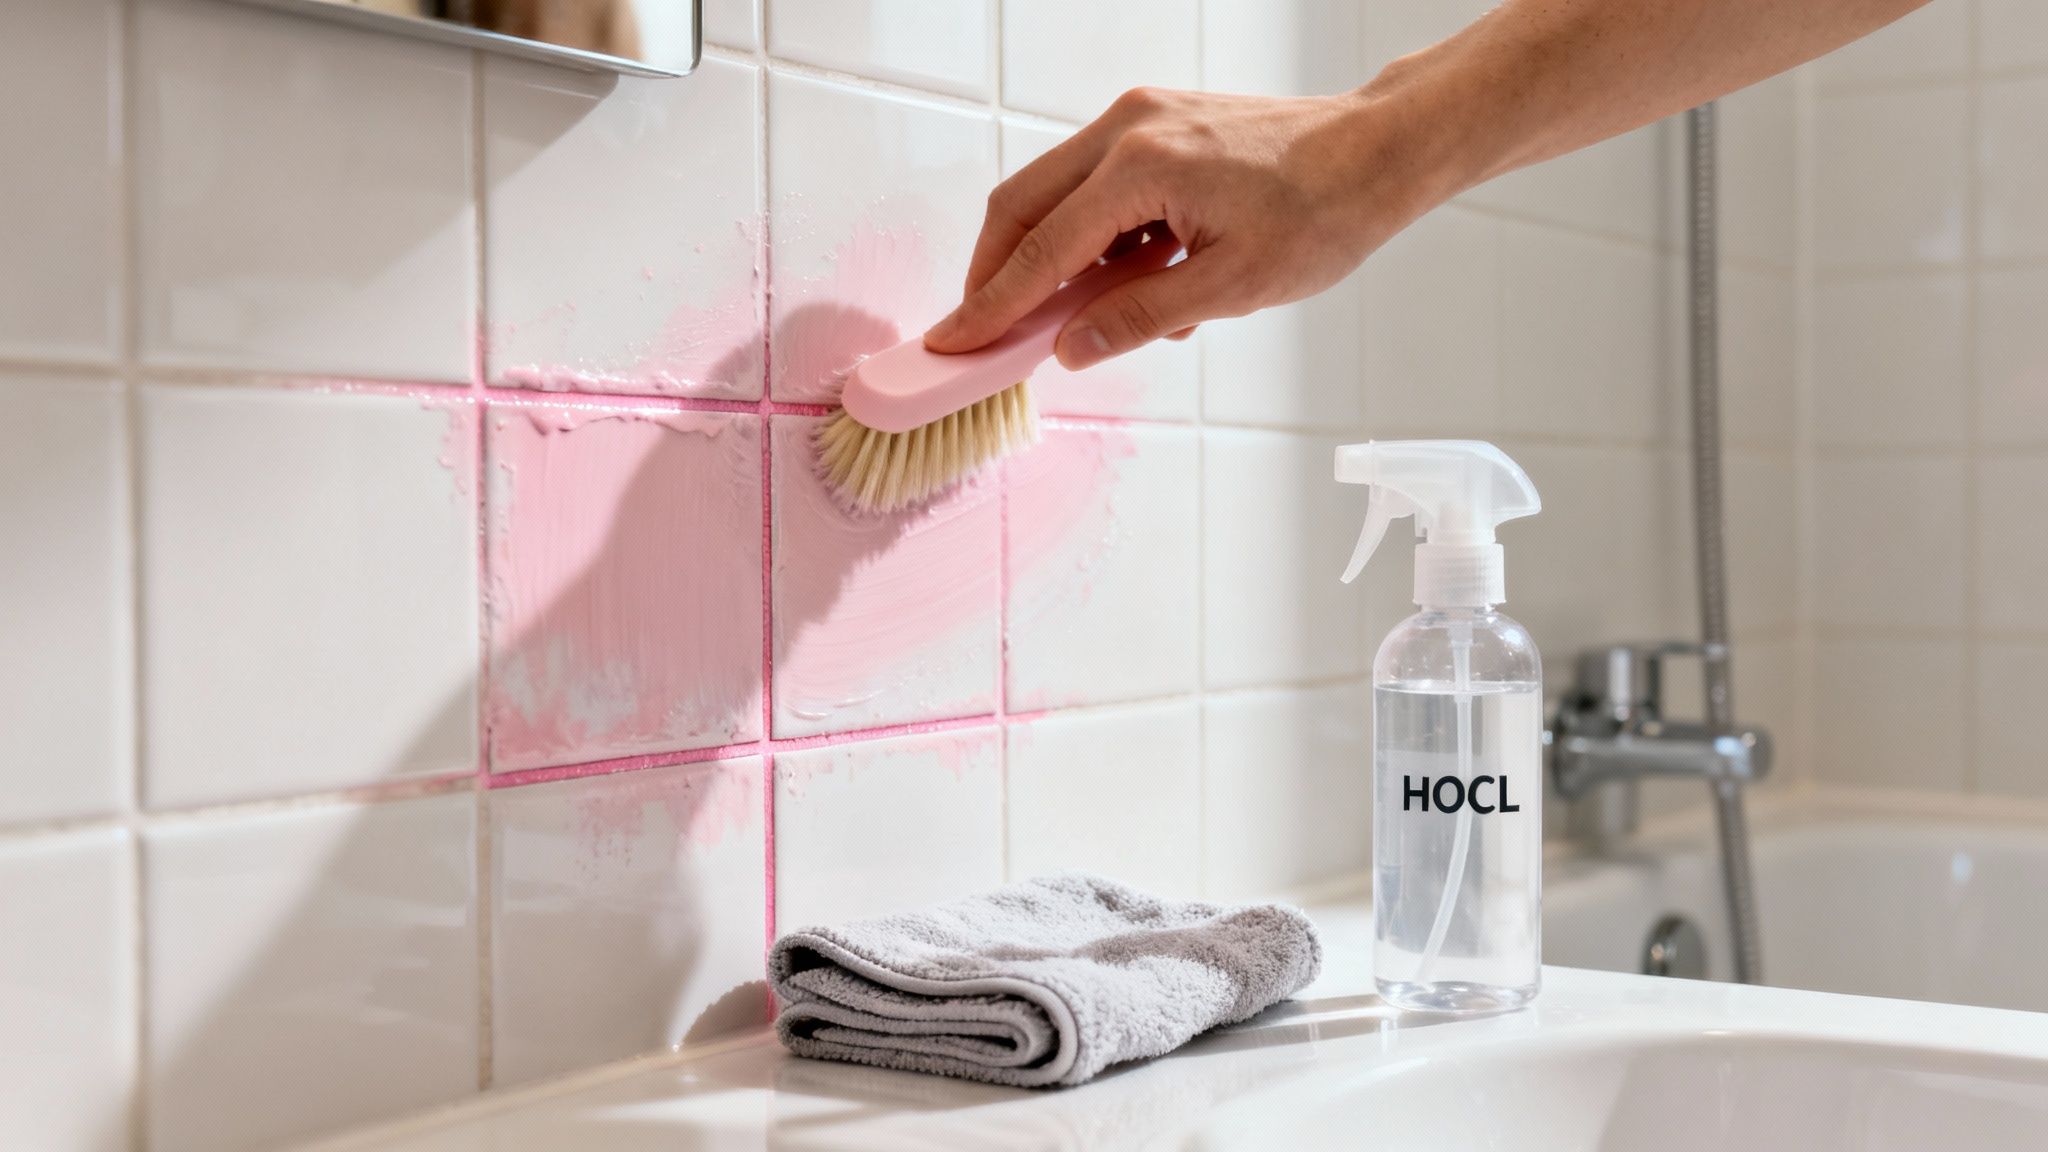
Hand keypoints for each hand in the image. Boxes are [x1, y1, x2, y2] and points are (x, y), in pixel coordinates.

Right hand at [922, 85, 1440, 369]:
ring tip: (1091, 315)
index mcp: (1142, 167)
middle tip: (984, 333)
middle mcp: (1127, 128)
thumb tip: (1071, 348)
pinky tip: (1137, 278)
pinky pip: (1096, 186)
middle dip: (996, 274)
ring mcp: (1139, 120)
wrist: (1376, 153)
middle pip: (1022, 206)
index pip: (1041, 250)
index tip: (951, 342)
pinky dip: (1094, 237)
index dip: (992, 305)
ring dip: (1052, 258)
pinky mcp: (1155, 126)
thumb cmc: (1323, 212)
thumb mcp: (1231, 286)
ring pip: (1054, 194)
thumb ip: (1141, 316)